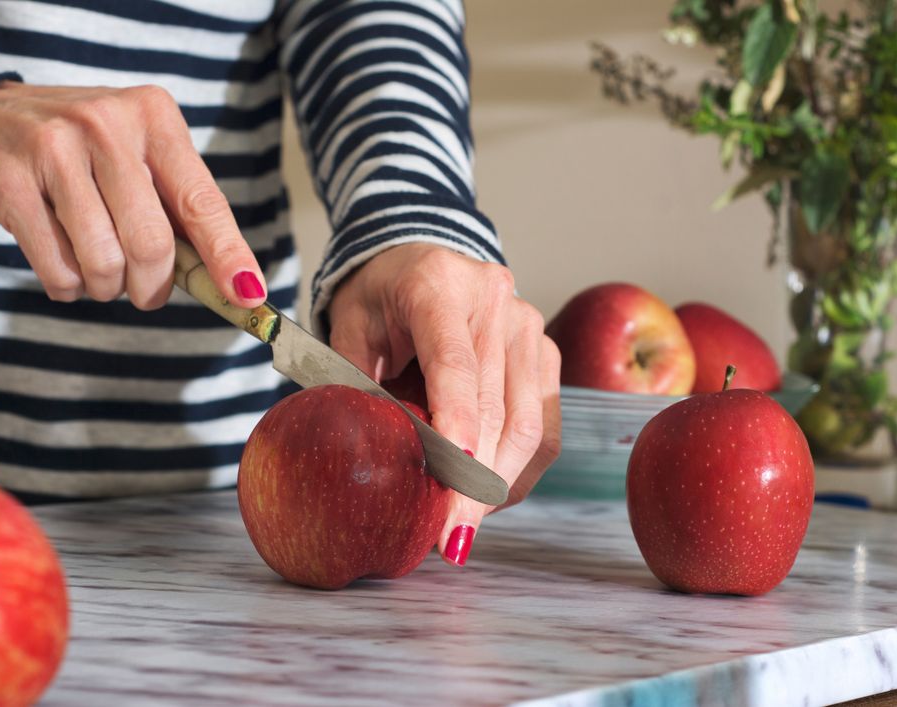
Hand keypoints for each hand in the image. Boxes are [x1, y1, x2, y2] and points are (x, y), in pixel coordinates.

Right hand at [0, 82, 265, 308]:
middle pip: (152, 243)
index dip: (228, 256)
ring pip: (105, 261)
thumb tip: (234, 283)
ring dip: (108, 288)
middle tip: (147, 293)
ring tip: (101, 273)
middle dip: (154, 287)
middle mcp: (106, 125)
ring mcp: (53, 149)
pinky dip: (69, 287)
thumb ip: (180, 211)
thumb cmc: (84, 151)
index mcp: (154, 118)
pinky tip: (66, 266)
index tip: (248, 295)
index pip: (202, 201)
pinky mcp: (9, 180)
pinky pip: (58, 268)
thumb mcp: (139, 158)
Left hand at [327, 243, 561, 564]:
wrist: (424, 259)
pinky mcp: (546, 353)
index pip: (456, 365)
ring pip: (529, 425)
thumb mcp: (349, 327)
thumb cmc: (380, 297)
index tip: (454, 481)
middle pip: (496, 408)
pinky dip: (519, 468)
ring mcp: (529, 327)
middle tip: (448, 538)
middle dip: (473, 481)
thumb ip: (354, 383)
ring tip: (465, 527)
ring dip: (498, 485)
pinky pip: (544, 425)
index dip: (458, 426)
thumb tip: (367, 458)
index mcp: (439, 286)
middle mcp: (496, 301)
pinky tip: (488, 495)